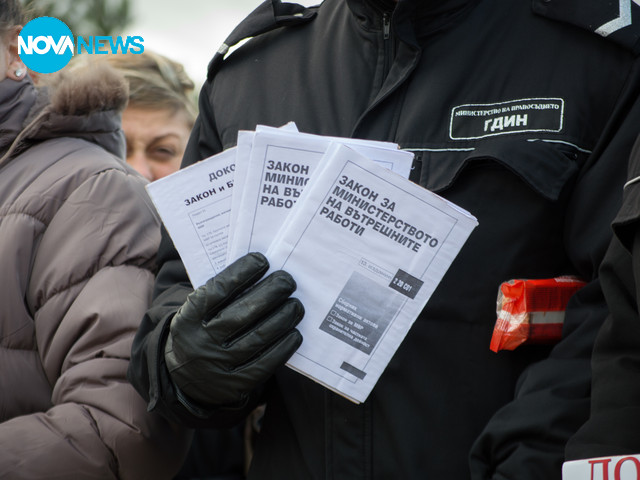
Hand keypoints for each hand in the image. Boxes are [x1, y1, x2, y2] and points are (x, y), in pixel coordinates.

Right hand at [164, 252, 303, 406]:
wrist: (185, 378)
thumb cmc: (202, 330)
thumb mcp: (197, 312)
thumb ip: (219, 293)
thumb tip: (258, 267)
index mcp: (188, 318)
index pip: (217, 291)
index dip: (241, 273)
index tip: (262, 260)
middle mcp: (200, 343)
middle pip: (241, 314)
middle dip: (269, 293)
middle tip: (287, 281)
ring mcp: (217, 366)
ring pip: (257, 338)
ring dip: (282, 318)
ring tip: (296, 305)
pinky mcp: (234, 385)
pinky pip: (264, 364)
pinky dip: (283, 347)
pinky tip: (295, 333)